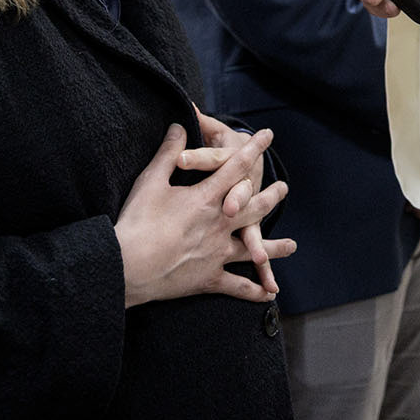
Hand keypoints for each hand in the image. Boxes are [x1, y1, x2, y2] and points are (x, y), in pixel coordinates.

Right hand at [114, 124, 294, 306]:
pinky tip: (268, 293)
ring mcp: (217, 253)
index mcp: (205, 199)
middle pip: (254, 207)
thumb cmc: (135, 222)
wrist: (127, 266)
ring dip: (274, 247)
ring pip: (253, 248)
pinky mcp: (209, 278)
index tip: (268, 135)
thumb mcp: (150, 182)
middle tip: (284, 188)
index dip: (253, 149)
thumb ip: (168, 153)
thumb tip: (178, 126)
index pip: (235, 167)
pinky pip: (237, 286)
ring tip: (292, 245)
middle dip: (271, 196)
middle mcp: (219, 224)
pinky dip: (254, 290)